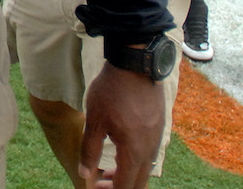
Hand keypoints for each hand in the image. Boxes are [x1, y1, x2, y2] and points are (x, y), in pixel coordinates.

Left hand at [79, 63, 163, 188]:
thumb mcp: (95, 121)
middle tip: (99, 184)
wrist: (135, 66)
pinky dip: (133, 161)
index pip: (125, 186)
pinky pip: (147, 154)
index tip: (94, 188)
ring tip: (105, 172)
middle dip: (118, 187)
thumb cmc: (112, 92)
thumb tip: (85, 174)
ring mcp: (156, 139)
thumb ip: (90, 150)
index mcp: (134, 152)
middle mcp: (150, 149)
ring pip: (143, 169)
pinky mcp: (157, 128)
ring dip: (126, 175)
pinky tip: (119, 153)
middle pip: (138, 182)